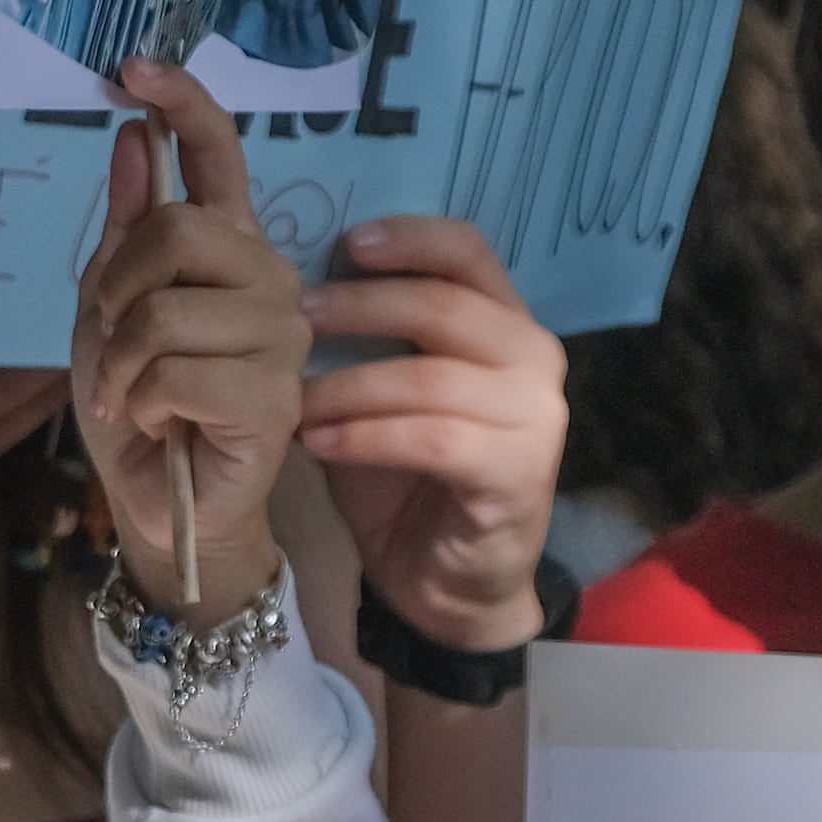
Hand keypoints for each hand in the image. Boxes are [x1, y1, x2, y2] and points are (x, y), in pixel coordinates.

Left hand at [68, 62, 304, 620]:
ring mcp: (280, 334)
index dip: (183, 104)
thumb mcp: (109, 309)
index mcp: (229, 246)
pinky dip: (139, 401)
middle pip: (178, 231)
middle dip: (118, 287)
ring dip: (120, 360)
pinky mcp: (275, 395)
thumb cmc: (139, 405)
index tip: (132, 68)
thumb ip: (126, 230)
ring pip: (166, 309)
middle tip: (113, 337)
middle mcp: (268, 277)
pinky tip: (155, 424)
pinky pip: (174, 372)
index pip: (221, 154)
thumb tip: (133, 136)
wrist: (161, 502)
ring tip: (132, 395)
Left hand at [300, 214, 569, 652]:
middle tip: (295, 318)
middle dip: (360, 306)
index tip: (343, 242)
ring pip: (429, 376)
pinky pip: (432, 438)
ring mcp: (536, 416)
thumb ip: (359, 335)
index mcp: (505, 321)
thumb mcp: (377, 391)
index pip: (467, 249)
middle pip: (444, 303)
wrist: (447, 584)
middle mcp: (534, 357)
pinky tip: (317, 442)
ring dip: (348, 384)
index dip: (407, 237)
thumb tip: (286, 269)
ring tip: (292, 398)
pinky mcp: (519, 473)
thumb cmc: (406, 476)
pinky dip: (365, 436)